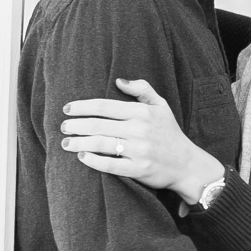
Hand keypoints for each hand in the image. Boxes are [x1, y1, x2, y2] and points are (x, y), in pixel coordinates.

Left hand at [61, 78, 224, 201]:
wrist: (187, 164)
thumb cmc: (170, 133)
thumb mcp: (161, 106)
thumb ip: (142, 90)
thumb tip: (118, 81)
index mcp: (142, 113)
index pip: (104, 106)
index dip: (82, 107)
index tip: (67, 109)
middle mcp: (140, 130)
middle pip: (98, 125)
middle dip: (75, 126)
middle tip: (63, 127)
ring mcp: (140, 151)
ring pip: (100, 144)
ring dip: (79, 143)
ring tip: (66, 143)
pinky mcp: (139, 169)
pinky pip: (110, 165)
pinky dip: (93, 161)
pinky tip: (82, 157)